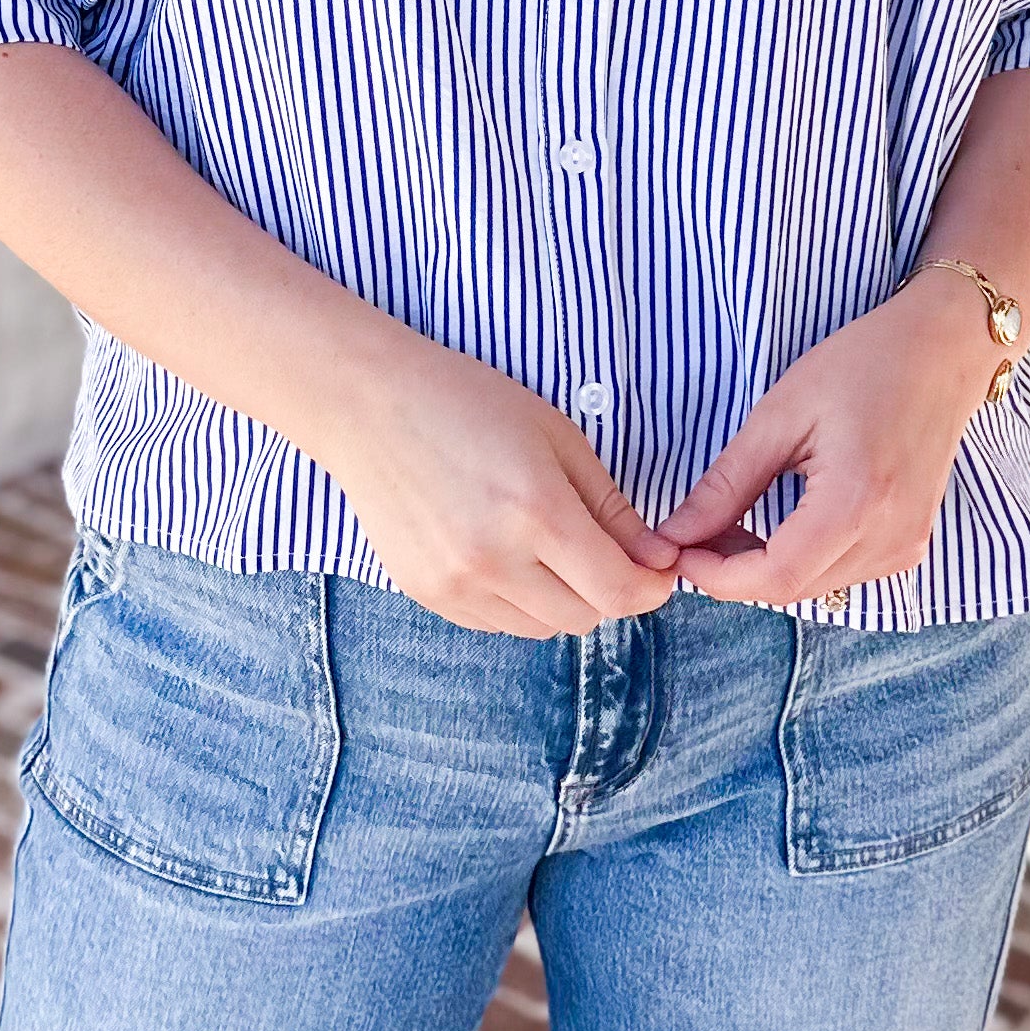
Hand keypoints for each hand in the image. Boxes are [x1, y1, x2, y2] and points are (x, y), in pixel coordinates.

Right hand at [316, 337, 681, 635]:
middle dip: (608, 589)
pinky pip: (497, 623)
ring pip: (541, 627)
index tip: (660, 569)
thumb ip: (611, 509)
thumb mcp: (558, 438)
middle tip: (604, 548)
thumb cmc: (470, 403)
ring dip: (561, 598)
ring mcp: (455, 584)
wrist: (369, 404)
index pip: (618, 591)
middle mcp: (494, 560)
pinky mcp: (426, 593)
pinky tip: (502, 550)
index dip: (652, 587)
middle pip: (585, 617)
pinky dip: (517, 600)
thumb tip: (657, 562)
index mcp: (537, 512)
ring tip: (544, 544)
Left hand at [652, 274, 995, 606]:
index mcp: (856, 503)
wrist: (941, 350)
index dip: (717, 575)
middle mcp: (889, 538)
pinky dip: (800, 559)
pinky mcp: (910, 543)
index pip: (776, 578)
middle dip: (733, 570)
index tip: (676, 549)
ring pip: (814, 587)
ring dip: (764, 566)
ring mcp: (906, 546)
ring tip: (731, 519)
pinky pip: (841, 573)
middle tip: (694, 528)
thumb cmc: (863, 365)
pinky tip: (777, 522)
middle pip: (793, 589)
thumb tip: (673, 534)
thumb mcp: (780, 416)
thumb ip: (726, 485)